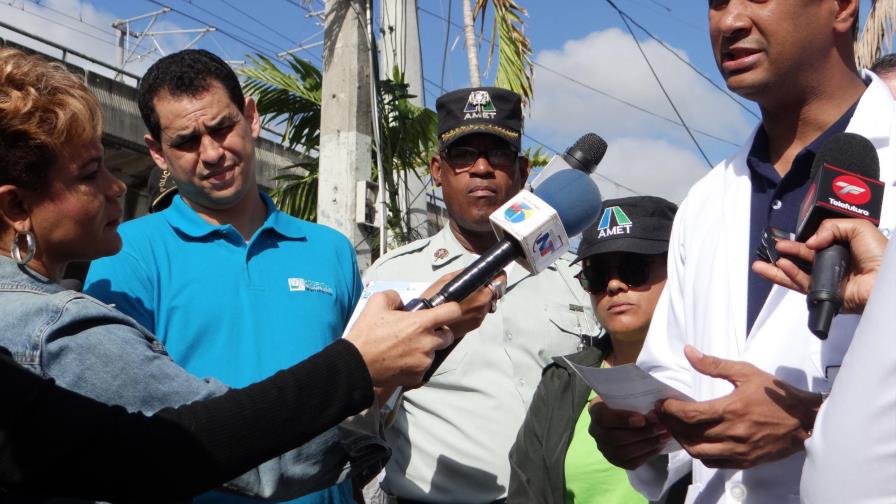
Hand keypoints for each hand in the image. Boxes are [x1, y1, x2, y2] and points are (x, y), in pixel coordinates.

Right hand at [345, 290, 459, 388]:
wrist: (356, 363)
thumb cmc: (366, 333)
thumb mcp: (377, 302)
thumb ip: (395, 297)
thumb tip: (403, 304)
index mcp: (421, 323)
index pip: (453, 312)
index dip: (450, 309)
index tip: (444, 312)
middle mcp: (428, 342)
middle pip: (448, 335)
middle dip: (438, 332)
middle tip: (419, 332)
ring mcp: (424, 361)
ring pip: (434, 352)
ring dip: (425, 349)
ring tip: (404, 348)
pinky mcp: (418, 376)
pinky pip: (423, 368)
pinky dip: (415, 364)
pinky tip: (400, 361)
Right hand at [419, 271, 505, 340]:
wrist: (427, 325)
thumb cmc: (435, 300)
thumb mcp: (448, 280)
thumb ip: (467, 274)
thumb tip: (477, 271)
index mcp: (481, 296)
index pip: (500, 283)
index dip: (498, 276)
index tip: (495, 272)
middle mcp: (484, 309)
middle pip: (494, 294)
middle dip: (488, 287)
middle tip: (476, 283)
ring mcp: (479, 319)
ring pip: (487, 304)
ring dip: (481, 298)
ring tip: (466, 295)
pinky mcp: (473, 327)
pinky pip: (480, 313)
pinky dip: (475, 307)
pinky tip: (462, 305)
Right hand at [587, 397, 670, 469]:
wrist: (631, 416)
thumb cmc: (631, 402)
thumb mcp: (630, 395)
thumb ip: (637, 399)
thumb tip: (659, 404)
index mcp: (596, 410)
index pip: (603, 418)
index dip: (622, 420)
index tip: (642, 419)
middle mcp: (595, 430)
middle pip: (615, 438)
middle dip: (641, 433)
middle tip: (661, 427)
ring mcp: (604, 447)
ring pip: (623, 452)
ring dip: (647, 445)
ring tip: (663, 436)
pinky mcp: (615, 460)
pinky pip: (630, 463)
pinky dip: (647, 455)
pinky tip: (659, 446)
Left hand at [656, 346, 822, 468]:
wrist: (806, 420)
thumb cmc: (775, 394)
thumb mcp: (746, 372)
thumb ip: (714, 365)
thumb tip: (688, 352)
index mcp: (731, 409)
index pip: (689, 414)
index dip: (670, 410)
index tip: (662, 404)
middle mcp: (732, 433)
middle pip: (689, 435)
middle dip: (671, 425)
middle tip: (664, 415)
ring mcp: (738, 450)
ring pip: (698, 452)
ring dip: (682, 441)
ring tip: (677, 428)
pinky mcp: (744, 461)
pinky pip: (713, 463)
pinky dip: (699, 454)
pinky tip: (697, 441)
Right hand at [752, 219, 885, 312]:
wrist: (885, 284)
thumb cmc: (882, 258)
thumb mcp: (859, 228)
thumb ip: (832, 227)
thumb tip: (811, 241)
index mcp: (844, 248)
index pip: (818, 242)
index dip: (803, 239)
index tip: (790, 236)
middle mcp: (835, 264)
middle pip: (803, 258)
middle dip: (786, 252)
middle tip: (773, 247)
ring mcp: (828, 279)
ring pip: (797, 273)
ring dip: (778, 268)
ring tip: (761, 263)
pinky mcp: (824, 293)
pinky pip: (802, 283)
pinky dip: (788, 275)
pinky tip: (780, 266)